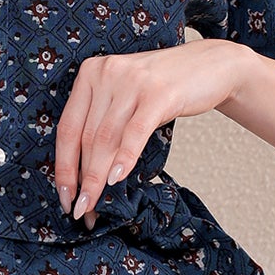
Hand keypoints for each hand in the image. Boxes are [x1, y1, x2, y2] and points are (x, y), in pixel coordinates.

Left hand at [53, 38, 250, 226]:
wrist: (211, 65)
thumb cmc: (164, 88)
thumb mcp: (126, 97)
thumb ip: (105, 123)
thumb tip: (86, 174)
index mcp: (90, 72)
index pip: (68, 127)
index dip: (63, 166)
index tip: (64, 194)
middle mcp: (107, 73)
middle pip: (87, 137)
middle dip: (82, 179)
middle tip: (81, 209)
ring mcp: (132, 82)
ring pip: (106, 139)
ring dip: (98, 178)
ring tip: (95, 204)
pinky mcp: (158, 93)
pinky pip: (135, 132)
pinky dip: (124, 158)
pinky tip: (116, 179)